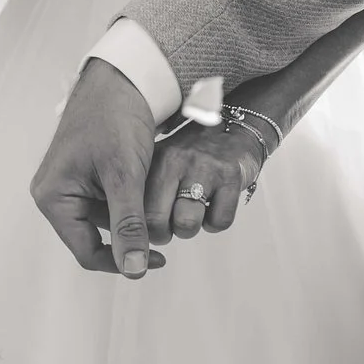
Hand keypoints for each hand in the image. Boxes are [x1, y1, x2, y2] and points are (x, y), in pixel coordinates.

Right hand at [31, 59, 165, 278]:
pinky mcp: (88, 173)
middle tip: (164, 226)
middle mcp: (56, 194)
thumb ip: (128, 225)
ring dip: (135, 215)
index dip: (122, 261)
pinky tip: (152, 187)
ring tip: (159, 198)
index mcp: (52, 198)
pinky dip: (133, 198)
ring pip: (108, 219)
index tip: (158, 260)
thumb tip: (133, 271)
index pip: (86, 251)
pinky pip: (111, 199)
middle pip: (96, 236)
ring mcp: (72, 183)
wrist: (122, 76)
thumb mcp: (124, 176)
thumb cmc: (115, 119)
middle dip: (131, 232)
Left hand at [144, 117, 269, 242]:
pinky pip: (219, 221)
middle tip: (172, 226)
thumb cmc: (191, 157)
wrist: (232, 129)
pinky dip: (215, 223)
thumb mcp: (161, 161)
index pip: (136, 208)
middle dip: (165, 234)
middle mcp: (176, 161)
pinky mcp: (230, 177)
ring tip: (192, 215)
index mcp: (155, 160)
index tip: (152, 228)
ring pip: (187, 223)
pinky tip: (213, 208)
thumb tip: (130, 226)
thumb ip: (142, 188)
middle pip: (157, 221)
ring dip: (190, 229)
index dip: (143, 228)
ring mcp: (204, 168)